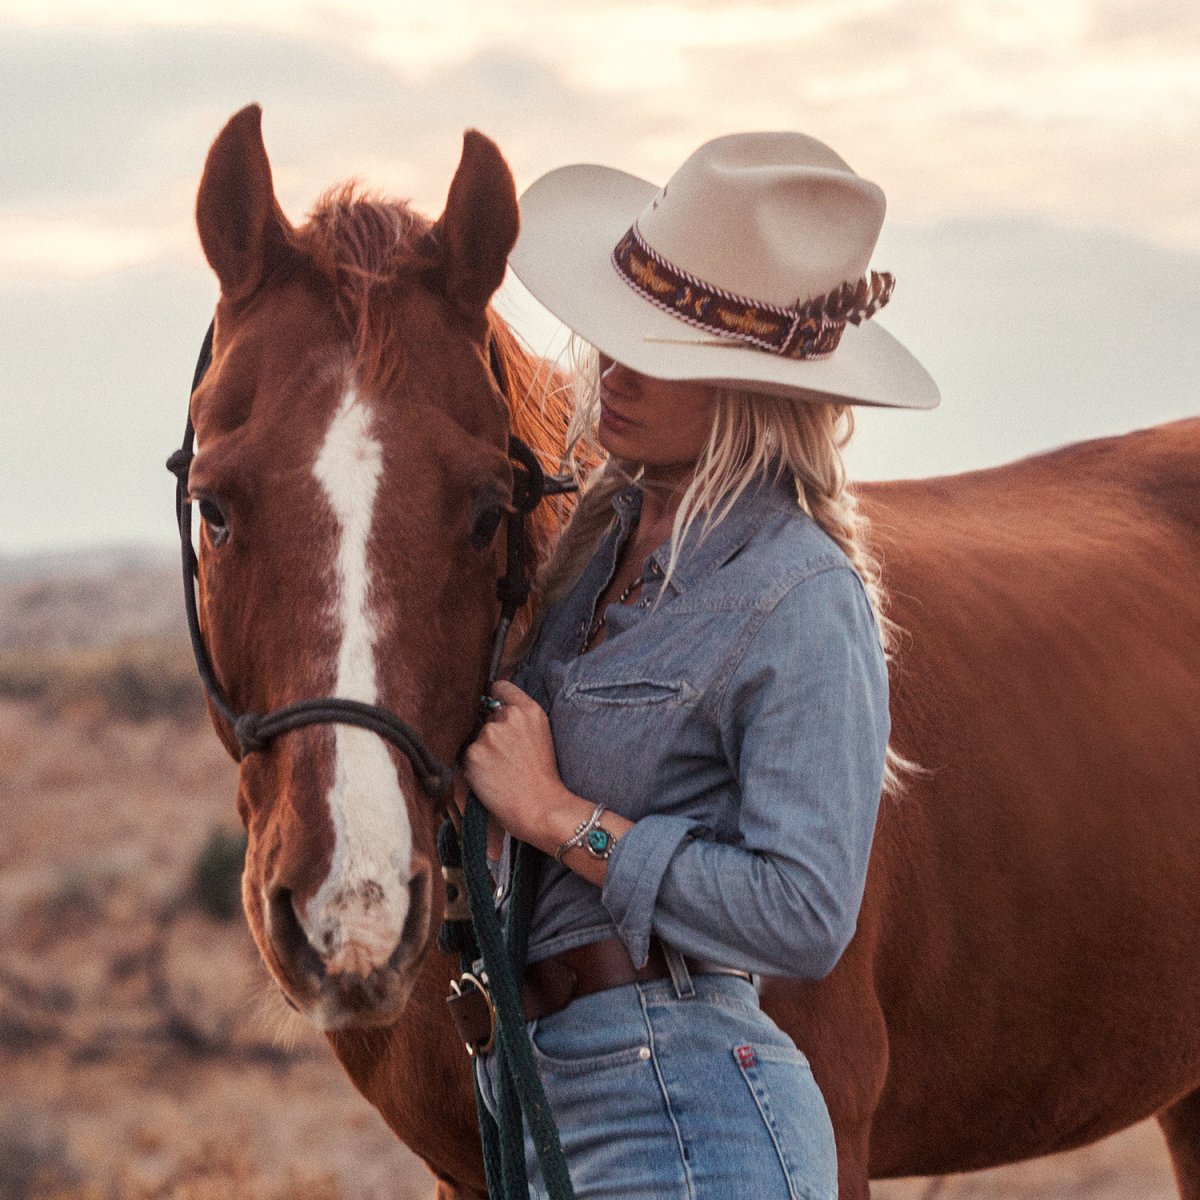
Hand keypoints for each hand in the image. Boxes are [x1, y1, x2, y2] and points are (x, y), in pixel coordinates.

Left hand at [463, 680, 574, 846]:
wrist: (540, 806)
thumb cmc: (541, 777)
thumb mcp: (541, 734)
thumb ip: (520, 718)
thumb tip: (493, 711)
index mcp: (528, 709)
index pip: (500, 687)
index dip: (495, 698)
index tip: (493, 708)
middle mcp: (508, 716)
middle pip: (486, 717)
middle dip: (491, 732)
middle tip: (506, 756)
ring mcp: (488, 734)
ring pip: (475, 737)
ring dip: (482, 750)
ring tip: (500, 770)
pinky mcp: (473, 753)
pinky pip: (467, 756)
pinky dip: (474, 766)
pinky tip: (491, 778)